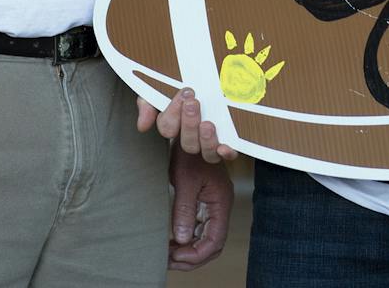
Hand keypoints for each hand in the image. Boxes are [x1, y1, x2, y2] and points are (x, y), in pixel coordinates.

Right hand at [137, 90, 236, 162]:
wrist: (213, 82)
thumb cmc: (186, 89)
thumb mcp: (160, 90)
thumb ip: (148, 103)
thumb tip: (143, 125)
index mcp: (174, 126)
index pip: (168, 128)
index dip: (173, 114)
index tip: (183, 94)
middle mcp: (191, 138)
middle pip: (187, 143)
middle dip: (189, 123)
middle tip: (192, 103)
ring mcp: (209, 144)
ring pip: (206, 153)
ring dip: (206, 140)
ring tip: (207, 124)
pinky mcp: (228, 144)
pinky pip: (228, 155)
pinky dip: (227, 153)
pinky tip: (225, 147)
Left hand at [167, 145, 232, 270]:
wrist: (192, 128)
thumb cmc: (190, 150)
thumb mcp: (185, 179)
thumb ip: (184, 210)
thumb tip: (181, 239)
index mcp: (220, 203)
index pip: (214, 242)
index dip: (195, 254)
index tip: (175, 256)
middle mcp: (220, 207)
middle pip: (211, 244)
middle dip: (191, 256)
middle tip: (168, 260)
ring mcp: (214, 205)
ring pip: (205, 238)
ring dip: (188, 248)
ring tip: (167, 253)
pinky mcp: (205, 201)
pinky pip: (200, 227)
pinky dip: (187, 237)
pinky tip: (171, 239)